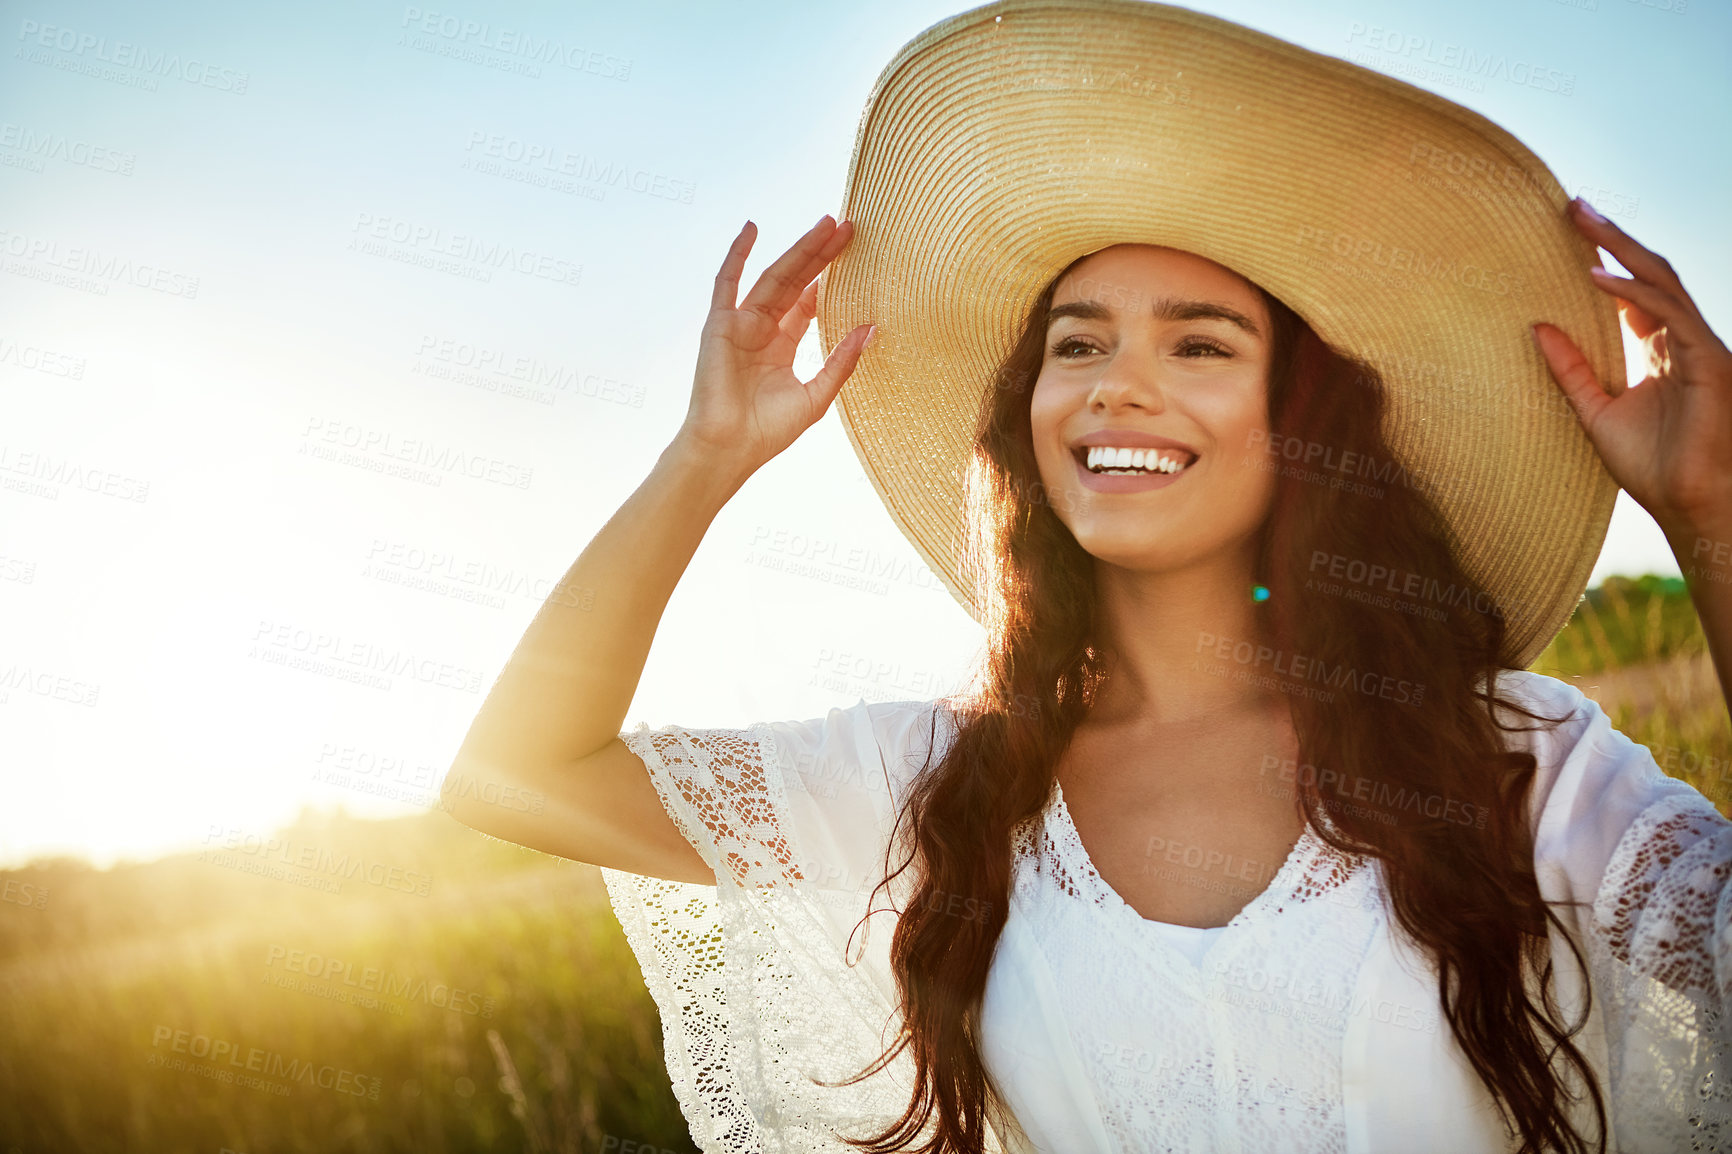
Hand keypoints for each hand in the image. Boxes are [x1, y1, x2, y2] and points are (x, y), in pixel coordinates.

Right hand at [677, 215, 874, 478]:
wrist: (729, 449)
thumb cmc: (768, 432)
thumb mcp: (817, 394)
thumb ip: (842, 361)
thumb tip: (872, 328)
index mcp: (782, 346)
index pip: (808, 302)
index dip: (829, 277)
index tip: (854, 252)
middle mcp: (761, 330)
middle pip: (795, 282)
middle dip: (820, 255)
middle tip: (846, 226)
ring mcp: (739, 325)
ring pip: (773, 277)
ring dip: (797, 250)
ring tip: (824, 224)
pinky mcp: (719, 325)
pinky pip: (726, 282)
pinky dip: (736, 255)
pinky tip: (752, 229)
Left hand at [1532, 197, 1731, 535]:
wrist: (1688, 503)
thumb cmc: (1651, 466)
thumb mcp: (1594, 411)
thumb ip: (1569, 370)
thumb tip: (1537, 327)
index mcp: (1663, 349)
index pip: (1635, 290)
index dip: (1606, 258)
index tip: (1570, 230)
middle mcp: (1684, 340)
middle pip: (1650, 274)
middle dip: (1614, 238)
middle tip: (1574, 206)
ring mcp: (1700, 346)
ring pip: (1662, 282)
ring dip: (1622, 249)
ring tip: (1582, 222)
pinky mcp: (1708, 360)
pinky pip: (1668, 314)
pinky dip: (1632, 292)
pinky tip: (1595, 276)